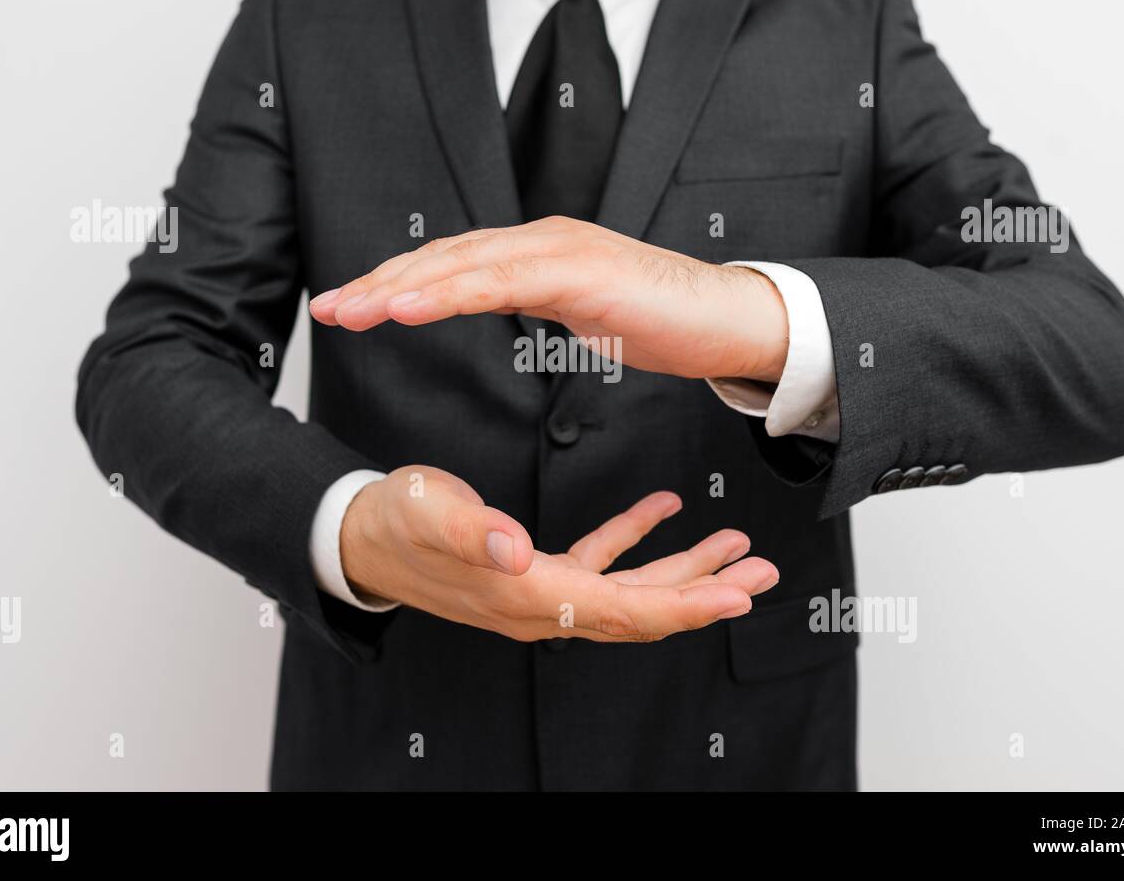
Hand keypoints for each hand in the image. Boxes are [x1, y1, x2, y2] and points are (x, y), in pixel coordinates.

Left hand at [310, 216, 789, 381]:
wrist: (725, 319)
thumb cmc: (657, 322)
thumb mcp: (576, 314)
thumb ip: (533, 304)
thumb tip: (495, 307)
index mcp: (534, 253)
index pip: (450, 265)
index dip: (394, 283)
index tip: (348, 307)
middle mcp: (538, 240)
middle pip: (442, 258)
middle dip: (377, 283)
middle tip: (326, 310)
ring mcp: (557, 248)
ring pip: (461, 264)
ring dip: (397, 287)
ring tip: (348, 310)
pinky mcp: (577, 269)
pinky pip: (499, 281)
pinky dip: (447, 293)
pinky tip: (405, 308)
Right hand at [341, 465, 778, 642]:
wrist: (359, 537)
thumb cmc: (394, 523)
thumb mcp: (430, 515)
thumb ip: (473, 532)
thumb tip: (516, 550)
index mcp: (529, 596)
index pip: (624, 612)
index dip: (686, 605)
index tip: (740, 594)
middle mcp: (543, 605)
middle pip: (642, 610)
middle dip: (706, 591)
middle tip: (763, 571)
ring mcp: (540, 592)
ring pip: (629, 590)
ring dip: (682, 569)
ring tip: (734, 545)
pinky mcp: (533, 572)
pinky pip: (598, 562)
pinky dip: (634, 539)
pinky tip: (661, 511)